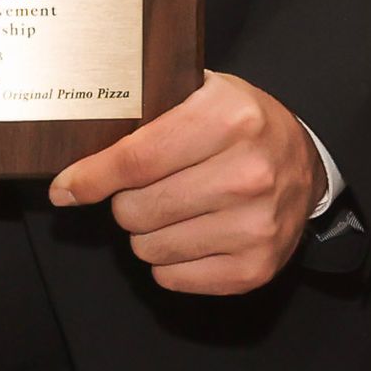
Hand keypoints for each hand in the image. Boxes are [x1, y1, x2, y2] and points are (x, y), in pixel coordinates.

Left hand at [47, 70, 322, 294]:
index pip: (137, 158)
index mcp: (229, 119)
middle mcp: (247, 173)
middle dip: (124, 201)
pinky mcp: (256, 267)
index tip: (66, 188)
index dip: (92, 177)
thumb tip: (82, 148)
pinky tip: (186, 233)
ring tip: (168, 208)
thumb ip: (149, 111)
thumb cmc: (242, 122)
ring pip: (150, 247)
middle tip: (141, 188)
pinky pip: (174, 278)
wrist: (304, 158)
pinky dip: (167, 261)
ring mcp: (255, 225)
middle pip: (138, 208)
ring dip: (145, 232)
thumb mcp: (203, 91)